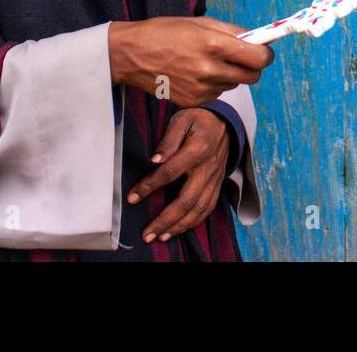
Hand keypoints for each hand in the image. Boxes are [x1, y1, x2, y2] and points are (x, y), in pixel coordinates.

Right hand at [108, 15, 273, 106]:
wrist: (131, 54)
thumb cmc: (165, 32)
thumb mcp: (200, 22)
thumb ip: (233, 32)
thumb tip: (259, 38)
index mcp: (214, 45)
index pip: (259, 58)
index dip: (266, 54)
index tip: (263, 50)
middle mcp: (209, 69)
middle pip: (252, 76)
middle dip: (252, 66)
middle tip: (241, 56)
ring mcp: (201, 89)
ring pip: (234, 85)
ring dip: (230, 74)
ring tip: (208, 61)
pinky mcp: (192, 101)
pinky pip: (217, 93)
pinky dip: (214, 84)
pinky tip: (195, 73)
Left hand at [128, 108, 230, 243]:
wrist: (225, 120)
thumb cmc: (199, 119)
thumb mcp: (182, 120)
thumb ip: (168, 140)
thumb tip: (155, 160)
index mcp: (198, 150)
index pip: (170, 173)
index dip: (149, 186)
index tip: (132, 198)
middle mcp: (208, 168)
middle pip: (187, 200)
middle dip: (166, 220)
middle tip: (147, 234)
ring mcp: (215, 178)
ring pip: (199, 209)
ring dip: (179, 226)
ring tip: (161, 237)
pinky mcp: (218, 184)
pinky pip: (208, 207)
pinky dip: (194, 222)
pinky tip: (180, 229)